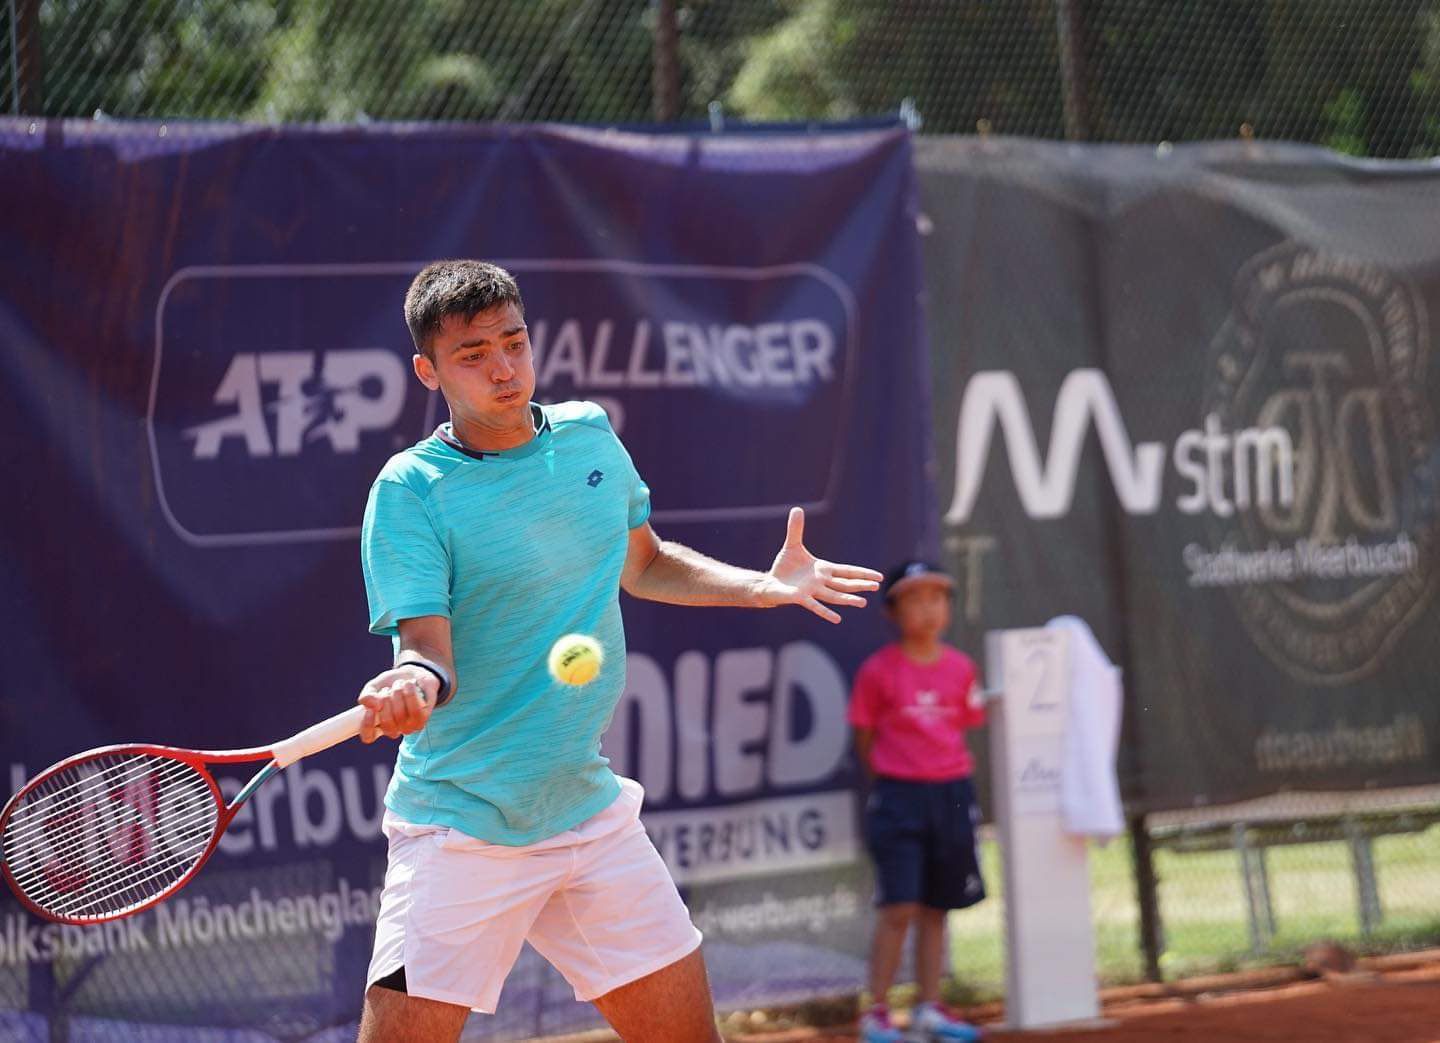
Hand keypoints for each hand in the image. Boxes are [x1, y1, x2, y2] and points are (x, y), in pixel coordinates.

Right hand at [356, 666, 437, 742]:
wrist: (413, 675)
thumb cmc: (390, 684)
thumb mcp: (374, 687)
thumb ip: (367, 696)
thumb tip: (372, 705)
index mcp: (376, 725)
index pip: (368, 737)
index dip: (367, 726)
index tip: (370, 710)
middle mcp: (392, 730)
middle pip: (386, 723)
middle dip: (385, 699)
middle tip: (387, 689)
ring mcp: (408, 727)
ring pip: (400, 715)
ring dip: (397, 694)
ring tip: (399, 684)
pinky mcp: (422, 720)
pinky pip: (415, 711)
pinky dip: (410, 694)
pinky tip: (409, 685)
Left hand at [757, 507, 883, 622]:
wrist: (771, 583)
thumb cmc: (784, 567)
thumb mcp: (792, 545)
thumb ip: (796, 529)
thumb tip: (797, 508)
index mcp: (824, 570)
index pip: (847, 571)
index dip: (862, 573)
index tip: (878, 577)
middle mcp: (822, 582)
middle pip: (845, 584)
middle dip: (860, 584)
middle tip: (876, 586)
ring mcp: (813, 591)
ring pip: (834, 595)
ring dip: (848, 599)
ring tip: (863, 603)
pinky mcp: (801, 598)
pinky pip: (816, 606)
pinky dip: (826, 612)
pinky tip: (837, 619)